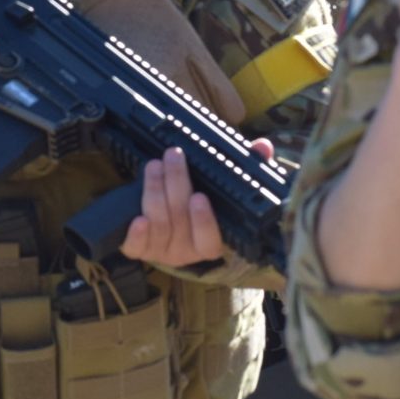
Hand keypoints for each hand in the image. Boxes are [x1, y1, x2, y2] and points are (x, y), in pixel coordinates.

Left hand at [117, 144, 268, 266]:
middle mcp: (185, 251)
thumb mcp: (220, 192)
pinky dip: (136, 234)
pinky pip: (136, 247)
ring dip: (155, 192)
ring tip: (154, 166)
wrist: (159, 225)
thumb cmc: (194, 206)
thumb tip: (263, 147)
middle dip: (176, 185)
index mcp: (207, 243)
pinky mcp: (139, 249)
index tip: (200, 197)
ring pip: (158, 224)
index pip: (210, 241)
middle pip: (180, 220)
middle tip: (173, 156)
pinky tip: (137, 219)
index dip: (204, 221)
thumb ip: (245, 170)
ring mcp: (160, 251)